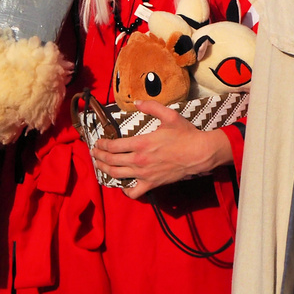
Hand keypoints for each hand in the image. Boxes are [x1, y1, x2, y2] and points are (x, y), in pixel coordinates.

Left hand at [89, 102, 231, 198]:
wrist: (199, 153)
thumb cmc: (185, 134)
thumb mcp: (169, 115)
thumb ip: (151, 107)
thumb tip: (136, 102)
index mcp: (141, 143)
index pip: (113, 146)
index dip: (102, 145)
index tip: (98, 142)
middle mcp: (139, 160)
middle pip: (111, 161)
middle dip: (99, 156)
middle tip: (94, 153)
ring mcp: (144, 174)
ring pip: (117, 175)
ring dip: (105, 170)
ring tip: (99, 165)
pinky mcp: (152, 184)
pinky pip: (134, 192)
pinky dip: (125, 190)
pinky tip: (122, 185)